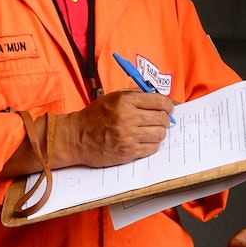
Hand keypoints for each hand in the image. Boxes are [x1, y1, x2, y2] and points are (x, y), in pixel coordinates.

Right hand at [50, 89, 175, 167]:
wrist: (77, 137)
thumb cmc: (95, 116)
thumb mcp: (113, 97)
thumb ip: (136, 95)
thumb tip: (160, 99)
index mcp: (125, 101)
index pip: (160, 101)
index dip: (168, 105)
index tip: (168, 108)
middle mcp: (128, 117)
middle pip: (162, 118)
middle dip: (165, 119)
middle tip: (160, 120)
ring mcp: (128, 136)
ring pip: (160, 134)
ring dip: (158, 133)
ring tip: (150, 131)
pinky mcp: (128, 152)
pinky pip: (152, 148)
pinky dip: (152, 144)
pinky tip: (144, 141)